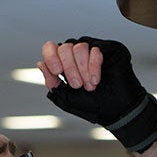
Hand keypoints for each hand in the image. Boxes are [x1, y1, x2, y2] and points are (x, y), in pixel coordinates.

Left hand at [37, 36, 156, 152]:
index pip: (51, 48)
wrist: (117, 110)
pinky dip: (94, 65)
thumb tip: (40, 64)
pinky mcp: (109, 49)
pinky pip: (95, 49)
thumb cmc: (93, 106)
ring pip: (79, 46)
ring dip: (83, 68)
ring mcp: (93, 50)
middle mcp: (77, 55)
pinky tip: (97, 79)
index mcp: (65, 63)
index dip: (51, 56)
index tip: (57, 71)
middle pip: (64, 47)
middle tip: (77, 85)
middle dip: (69, 68)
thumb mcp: (66, 98)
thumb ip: (52, 82)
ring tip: (90, 85)